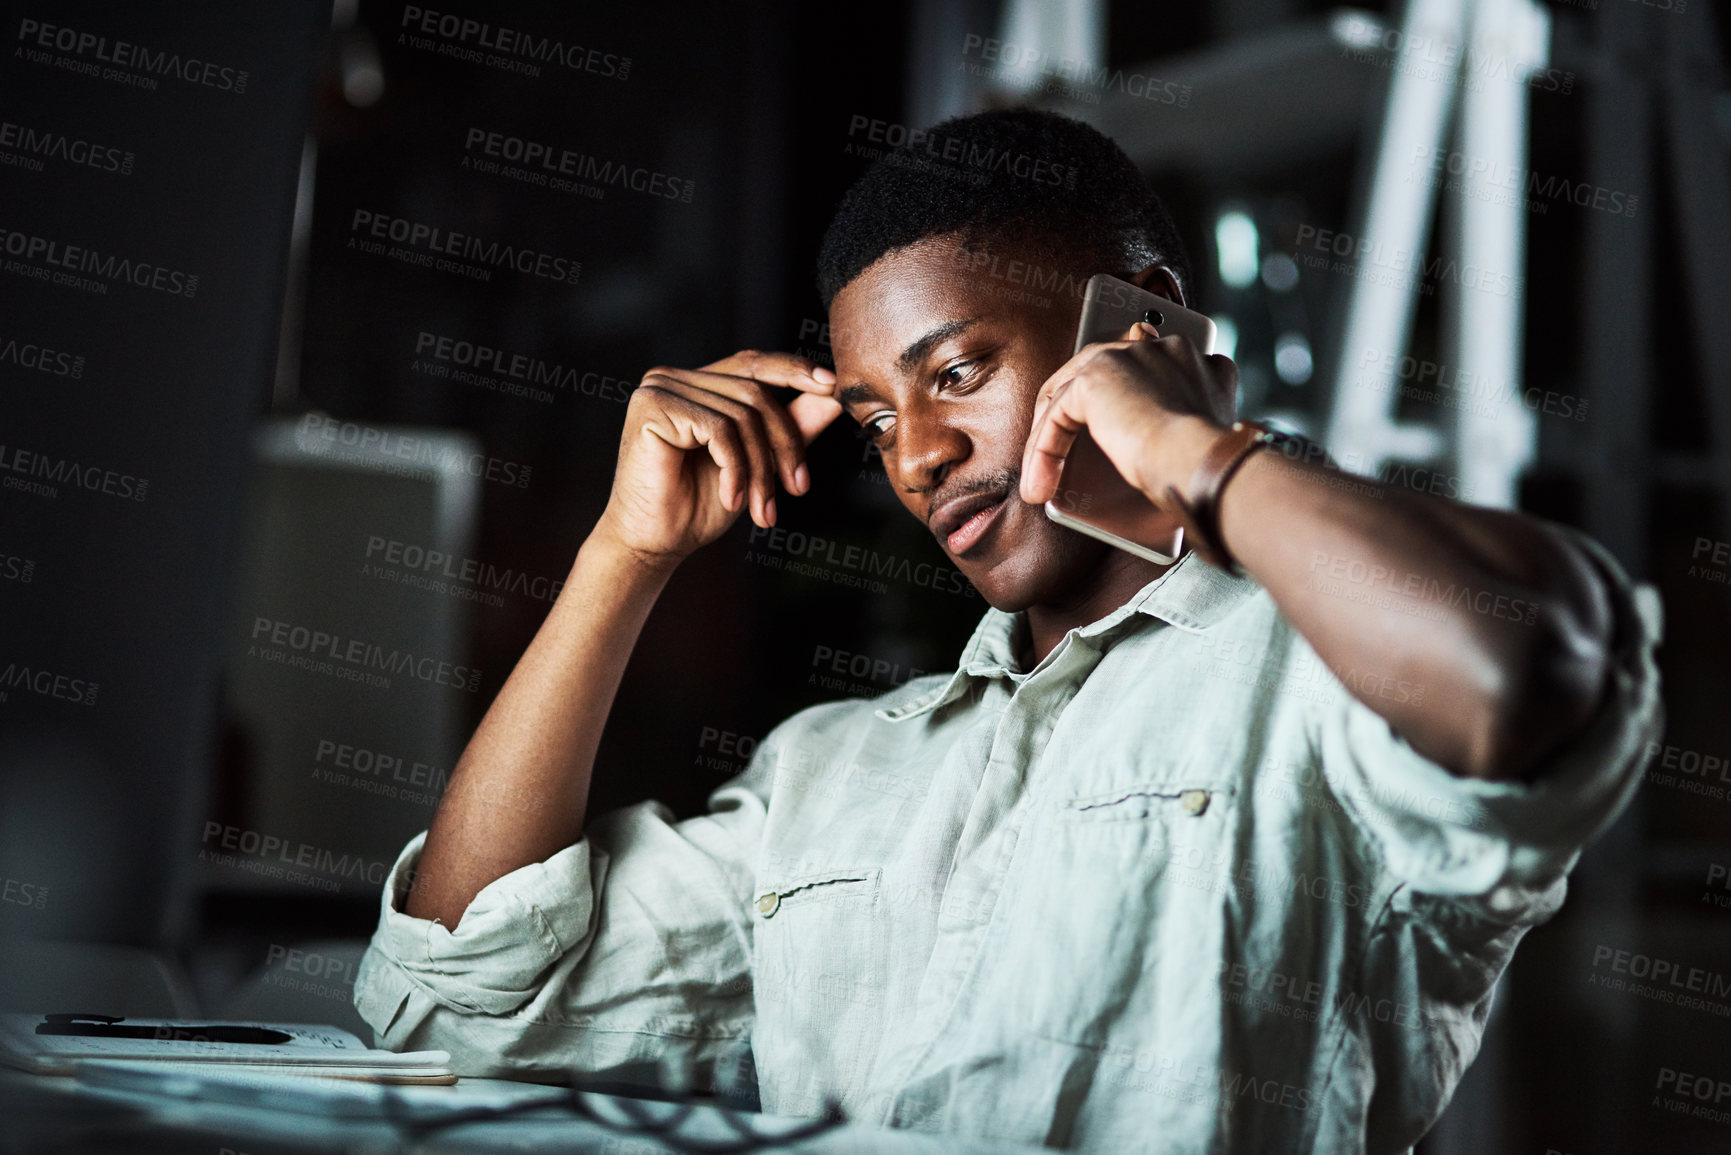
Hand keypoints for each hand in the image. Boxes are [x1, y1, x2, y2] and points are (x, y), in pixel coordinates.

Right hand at [594, 350, 844, 566]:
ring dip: (762, 469)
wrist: (656, 543)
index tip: (832, 386)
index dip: (794, 370)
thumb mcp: (759, 460)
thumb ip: (791, 424)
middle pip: (755, 393)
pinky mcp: (653, 407)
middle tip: (797, 489)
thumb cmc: (700, 505)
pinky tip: (732, 499)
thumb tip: (835, 392)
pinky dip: (736, 469)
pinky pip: (720, 429)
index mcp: (697, 383)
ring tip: (762, 510)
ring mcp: (660, 388)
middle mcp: (675, 377)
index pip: (753, 364)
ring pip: (742, 415)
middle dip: (785, 444)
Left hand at [1019, 321, 1237, 508]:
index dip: (1119, 389)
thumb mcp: (1211, 422)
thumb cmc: (1212, 460)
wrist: (1205, 463)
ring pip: (1071, 393)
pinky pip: (1057, 414)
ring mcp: (1126, 356)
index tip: (1113, 415)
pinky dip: (1044, 449)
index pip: (1140, 358)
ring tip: (1042, 477)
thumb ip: (1197, 398)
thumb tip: (1183, 404)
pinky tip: (1039, 484)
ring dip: (1050, 435)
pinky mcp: (1096, 378)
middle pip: (1098, 369)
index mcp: (1187, 356)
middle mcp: (1157, 346)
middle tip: (1058, 446)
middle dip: (1073, 407)